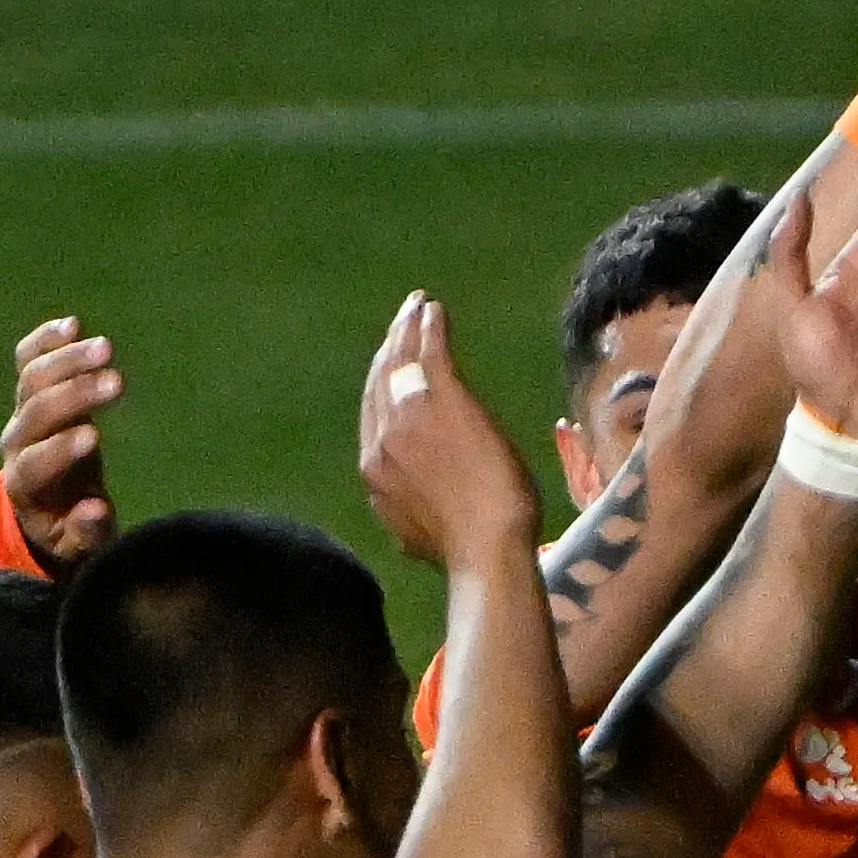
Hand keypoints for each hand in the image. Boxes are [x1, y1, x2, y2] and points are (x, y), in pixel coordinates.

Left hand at [0, 314, 125, 566]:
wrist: (46, 505)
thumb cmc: (69, 530)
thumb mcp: (79, 548)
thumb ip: (85, 534)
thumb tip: (96, 510)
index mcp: (26, 485)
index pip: (38, 462)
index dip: (62, 449)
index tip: (95, 437)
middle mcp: (17, 443)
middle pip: (38, 410)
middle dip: (75, 395)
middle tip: (117, 382)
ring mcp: (21, 413)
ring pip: (34, 378)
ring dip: (69, 360)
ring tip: (106, 348)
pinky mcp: (30, 391)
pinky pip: (28, 359)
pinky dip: (47, 340)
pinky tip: (73, 325)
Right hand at [353, 294, 538, 573]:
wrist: (485, 550)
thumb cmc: (468, 550)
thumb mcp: (421, 532)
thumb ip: (408, 510)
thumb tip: (408, 514)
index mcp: (374, 472)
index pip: (372, 414)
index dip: (382, 383)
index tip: (393, 363)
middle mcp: (380, 441)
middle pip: (380, 381)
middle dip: (390, 347)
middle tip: (403, 321)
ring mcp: (406, 420)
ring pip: (399, 362)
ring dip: (408, 329)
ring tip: (418, 307)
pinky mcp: (438, 401)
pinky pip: (429, 353)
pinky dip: (429, 329)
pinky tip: (434, 311)